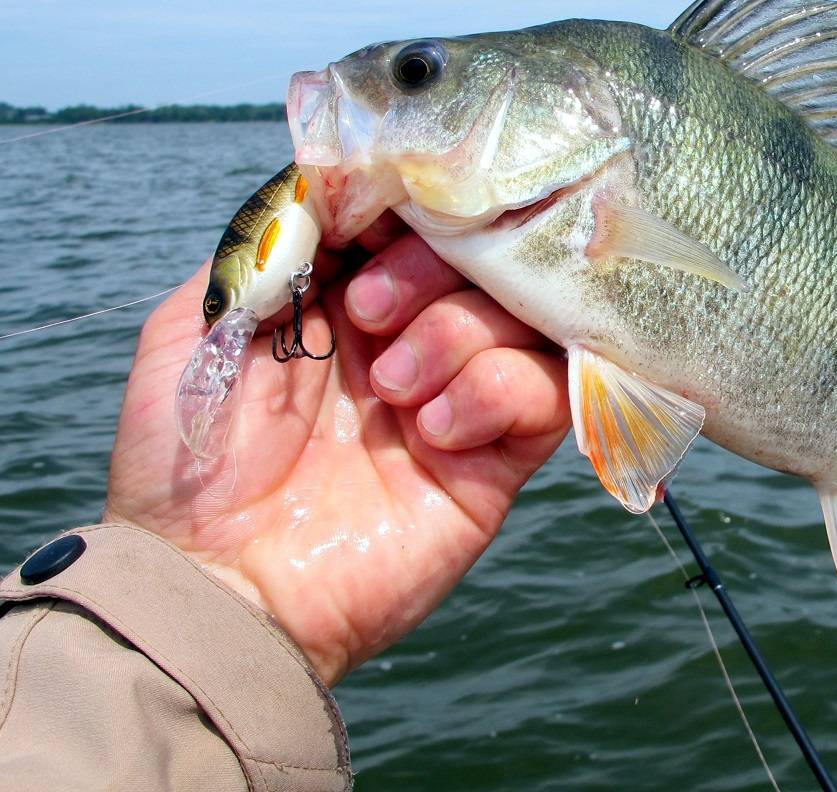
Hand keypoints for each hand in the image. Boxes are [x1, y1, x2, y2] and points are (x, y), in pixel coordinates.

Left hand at [104, 216, 569, 684]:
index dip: (413, 205)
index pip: (418, 217)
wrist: (221, 586)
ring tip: (397, 393)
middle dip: (433, 269)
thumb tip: (345, 186)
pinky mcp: (497, 461)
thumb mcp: (199, 324)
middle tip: (371, 319)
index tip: (384, 222)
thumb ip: (269, 247)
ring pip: (523, 316)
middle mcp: (412, 337)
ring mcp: (460, 396)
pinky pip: (548, 391)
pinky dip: (500, 391)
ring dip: (461, 335)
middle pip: (482, 254)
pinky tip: (437, 432)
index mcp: (345, 298)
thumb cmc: (191, 458)